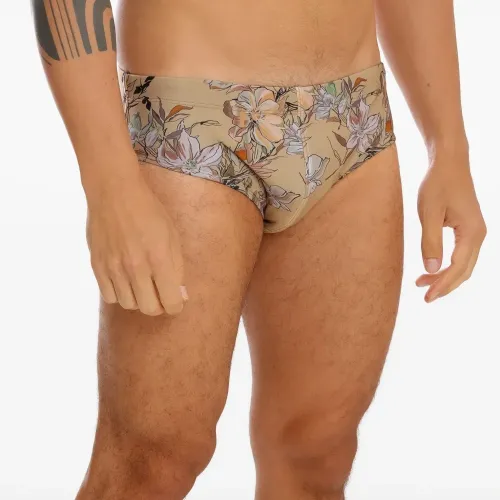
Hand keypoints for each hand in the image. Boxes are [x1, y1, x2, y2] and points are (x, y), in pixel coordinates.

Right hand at [85, 168, 187, 315]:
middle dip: (159, 306)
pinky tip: (125, 280)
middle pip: (149, 309)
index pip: (171, 302)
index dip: (176, 305)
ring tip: (142, 284)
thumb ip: (177, 268)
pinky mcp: (97, 266)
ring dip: (139, 299)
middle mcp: (136, 267)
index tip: (176, 300)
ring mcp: (114, 268)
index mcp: (160, 259)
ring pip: (129, 305)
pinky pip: (109, 297)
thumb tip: (180, 296)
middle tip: (160, 294)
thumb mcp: (173, 236)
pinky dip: (119, 294)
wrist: (114, 192)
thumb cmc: (149, 212)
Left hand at [416, 147, 485, 301]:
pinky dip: (448, 265)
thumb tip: (431, 269)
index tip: (427, 297)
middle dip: (445, 285)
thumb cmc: (437, 184)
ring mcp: (475, 231)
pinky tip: (432, 267)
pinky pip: (461, 254)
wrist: (449, 162)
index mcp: (472, 233)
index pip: (458, 268)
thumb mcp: (428, 214)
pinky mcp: (468, 228)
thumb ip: (430, 242)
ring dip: (445, 276)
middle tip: (425, 297)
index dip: (443, 285)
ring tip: (423, 284)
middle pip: (464, 270)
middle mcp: (478, 235)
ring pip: (463, 263)